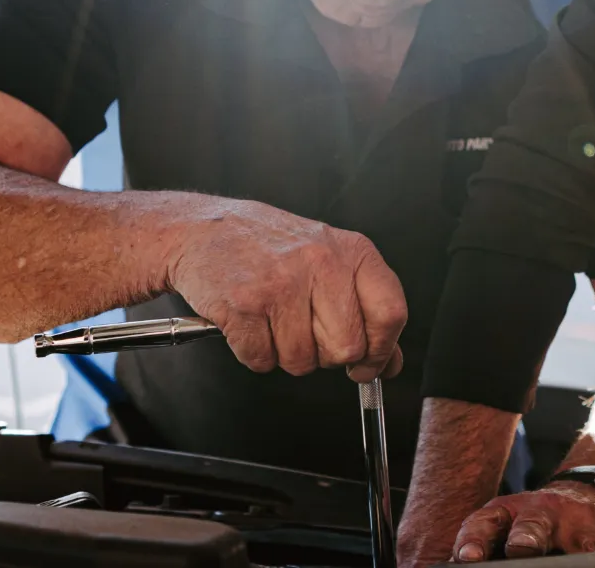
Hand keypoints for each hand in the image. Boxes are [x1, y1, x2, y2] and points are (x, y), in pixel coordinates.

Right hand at [167, 198, 405, 381]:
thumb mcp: (330, 261)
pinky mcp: (243, 305)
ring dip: (285, 354)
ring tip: (273, 318)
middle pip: (346, 348)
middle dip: (326, 355)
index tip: (369, 364)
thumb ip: (365, 309)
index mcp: (351, 251)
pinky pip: (262, 361)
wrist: (204, 229)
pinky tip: (250, 322)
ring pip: (302, 361)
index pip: (390, 313)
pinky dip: (254, 353)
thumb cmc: (270, 248)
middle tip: (307, 332)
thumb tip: (390, 362)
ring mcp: (281, 283)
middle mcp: (321, 263)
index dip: (382, 350)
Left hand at [449, 482, 594, 559]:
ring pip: (587, 542)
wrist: (584, 497)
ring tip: (589, 552)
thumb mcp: (506, 525)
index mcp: (511, 515)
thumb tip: (451, 564)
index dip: (474, 542)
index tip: (466, 558)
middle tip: (523, 548)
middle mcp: (545, 515)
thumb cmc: (535, 525)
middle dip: (526, 540)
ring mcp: (584, 523)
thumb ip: (484, 545)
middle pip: (533, 530)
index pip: (486, 526)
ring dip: (587, 550)